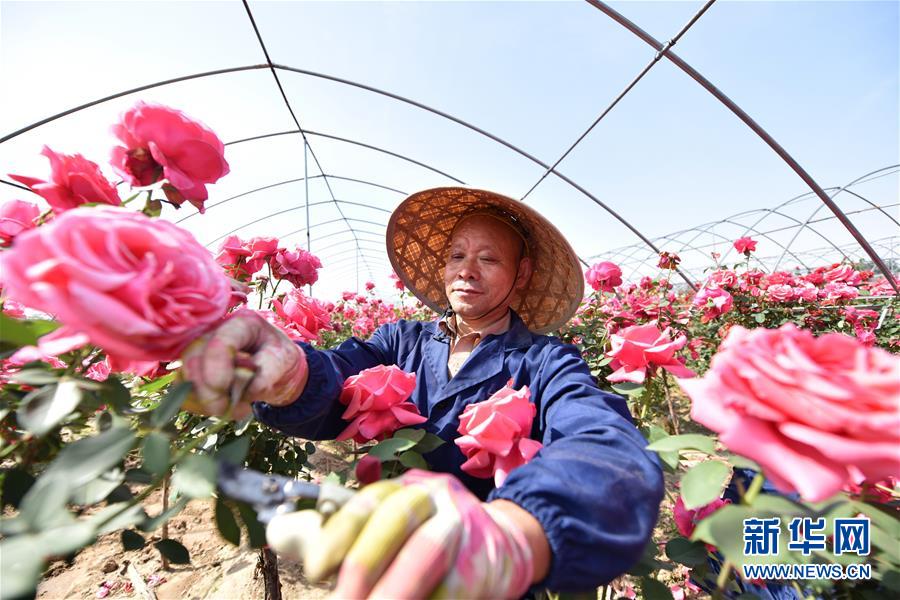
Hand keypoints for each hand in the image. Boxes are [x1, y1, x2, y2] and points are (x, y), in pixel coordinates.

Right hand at [179, 309, 307, 418]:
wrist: (274, 368)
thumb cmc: (279, 357)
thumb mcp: (286, 359)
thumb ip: (270, 370)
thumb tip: (249, 389)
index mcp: (242, 324)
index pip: (220, 341)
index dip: (216, 367)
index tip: (223, 389)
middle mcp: (214, 332)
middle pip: (194, 359)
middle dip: (208, 391)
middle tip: (230, 409)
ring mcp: (200, 350)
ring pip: (184, 377)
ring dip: (205, 401)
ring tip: (235, 408)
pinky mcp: (192, 370)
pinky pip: (183, 391)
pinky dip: (199, 406)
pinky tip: (222, 408)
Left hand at [265, 470, 535, 599]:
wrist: (504, 545)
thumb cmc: (423, 539)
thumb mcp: (380, 527)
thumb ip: (329, 533)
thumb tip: (277, 531)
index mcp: (403, 487)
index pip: (367, 501)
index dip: (337, 532)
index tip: (315, 570)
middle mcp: (434, 499)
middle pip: (396, 519)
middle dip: (363, 564)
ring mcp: (464, 530)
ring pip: (424, 557)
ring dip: (394, 591)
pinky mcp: (486, 565)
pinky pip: (449, 591)